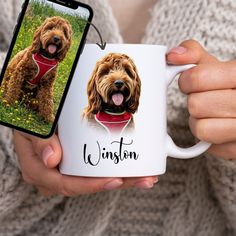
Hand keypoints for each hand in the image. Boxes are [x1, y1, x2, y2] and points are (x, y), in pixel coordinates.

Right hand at [14, 131, 157, 196]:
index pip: (67, 184)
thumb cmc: (32, 121)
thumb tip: (52, 159)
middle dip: (118, 183)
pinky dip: (116, 169)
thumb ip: (39, 141)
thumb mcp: (30, 127)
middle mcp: (56, 175)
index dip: (92, 185)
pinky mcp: (77, 163)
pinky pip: (97, 170)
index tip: (116, 180)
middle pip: (89, 185)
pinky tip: (134, 168)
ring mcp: (68, 170)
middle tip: (144, 179)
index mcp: (40, 171)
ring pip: (97, 179)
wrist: (34, 118)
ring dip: (123, 178)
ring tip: (147, 176)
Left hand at [167, 40, 235, 159]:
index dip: (187, 81)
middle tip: (205, 99)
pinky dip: (208, 138)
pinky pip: (209, 146)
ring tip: (211, 114)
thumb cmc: (225, 85)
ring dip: (199, 121)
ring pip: (201, 128)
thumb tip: (172, 55)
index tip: (190, 82)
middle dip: (194, 101)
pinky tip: (219, 127)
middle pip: (196, 105)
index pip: (198, 78)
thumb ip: (192, 54)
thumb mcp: (214, 64)